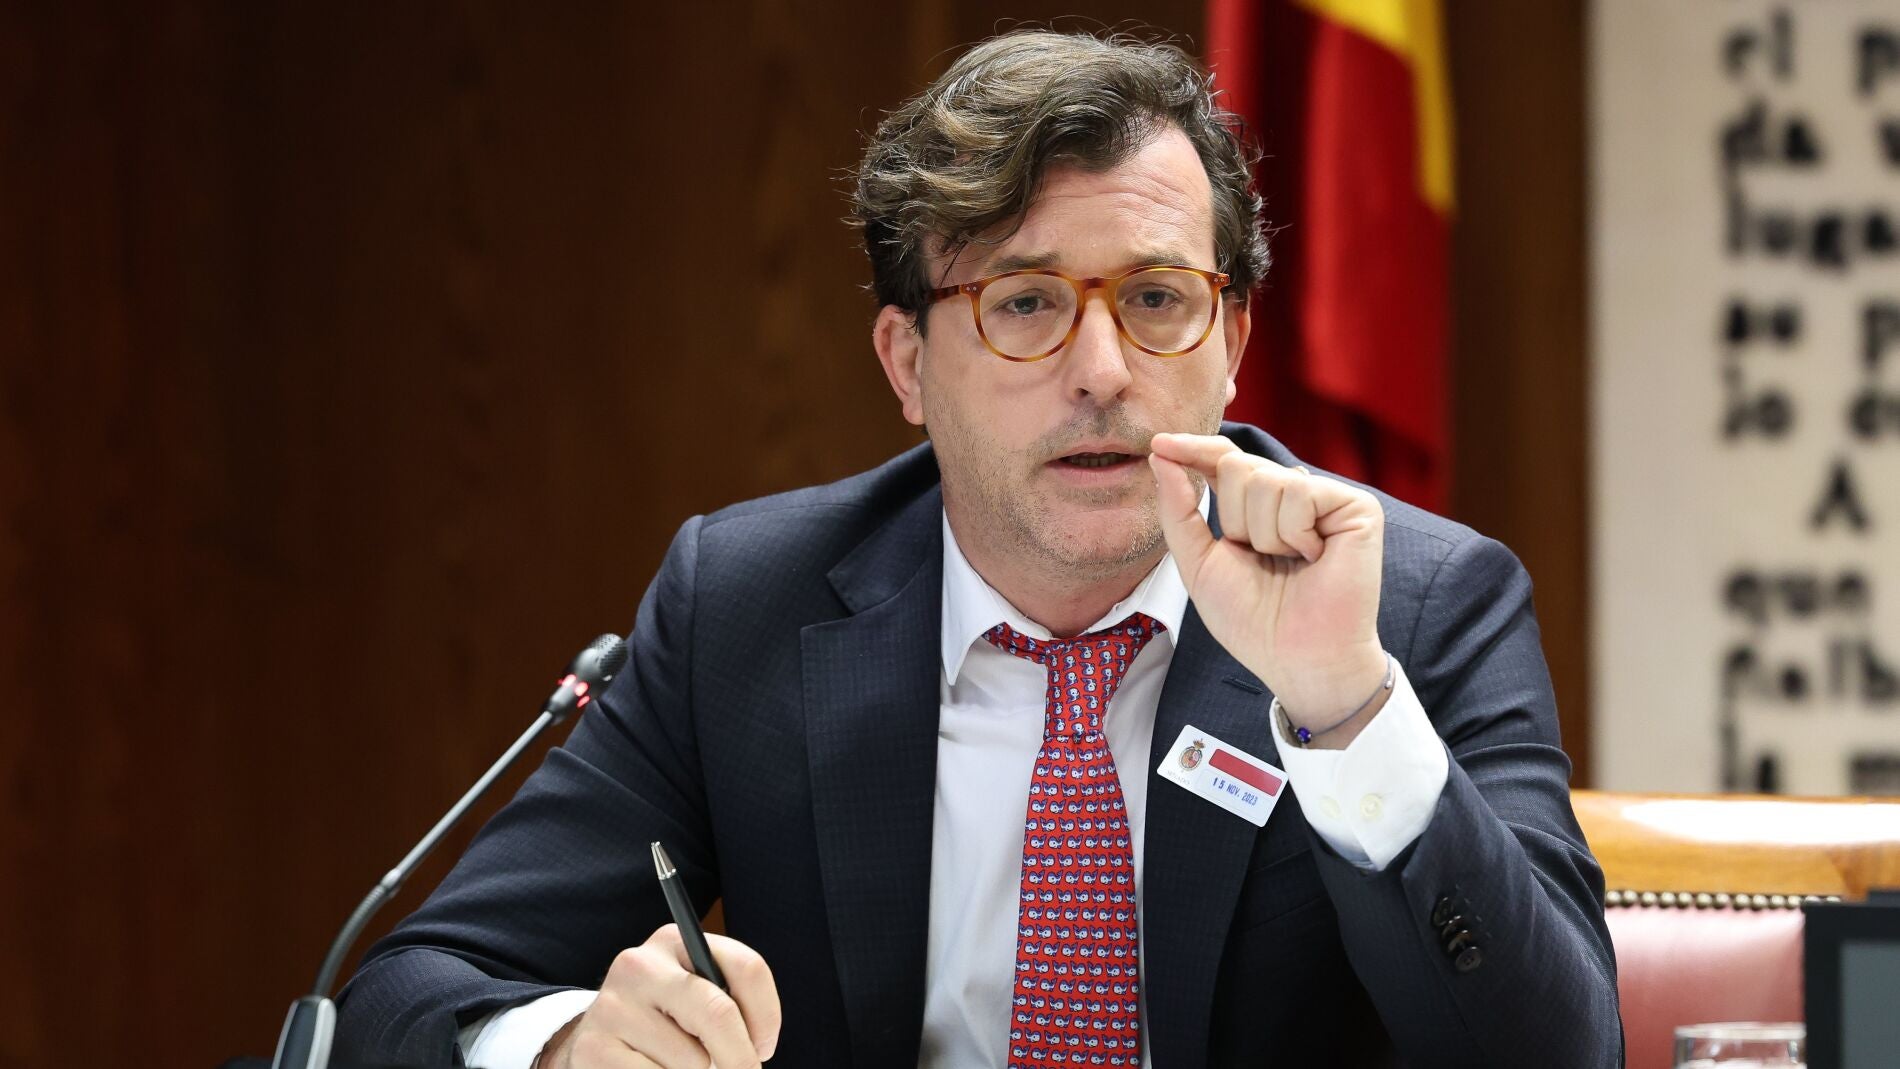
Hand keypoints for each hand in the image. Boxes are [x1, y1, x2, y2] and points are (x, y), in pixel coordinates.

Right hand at [540, 924, 780, 1067]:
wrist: (598, 1041)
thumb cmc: (663, 1021)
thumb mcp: (694, 998)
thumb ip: (727, 1006)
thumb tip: (754, 1051)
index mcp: (676, 942)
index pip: (746, 968)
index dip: (767, 1016)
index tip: (763, 1047)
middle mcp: (641, 965)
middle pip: (718, 1013)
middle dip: (741, 1057)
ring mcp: (613, 1006)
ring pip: (690, 1059)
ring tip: (676, 1064)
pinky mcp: (593, 1047)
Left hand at [1148, 433, 1387, 742]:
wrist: (1298, 659)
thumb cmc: (1252, 621)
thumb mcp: (1198, 563)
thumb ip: (1178, 510)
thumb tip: (1160, 454)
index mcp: (1256, 507)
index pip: (1222, 461)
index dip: (1193, 449)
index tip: (1158, 444)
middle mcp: (1292, 495)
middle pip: (1236, 466)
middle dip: (1234, 520)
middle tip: (1262, 559)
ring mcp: (1326, 498)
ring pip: (1265, 479)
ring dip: (1264, 534)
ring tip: (1290, 563)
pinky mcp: (1356, 506)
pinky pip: (1299, 491)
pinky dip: (1294, 533)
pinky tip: (1314, 558)